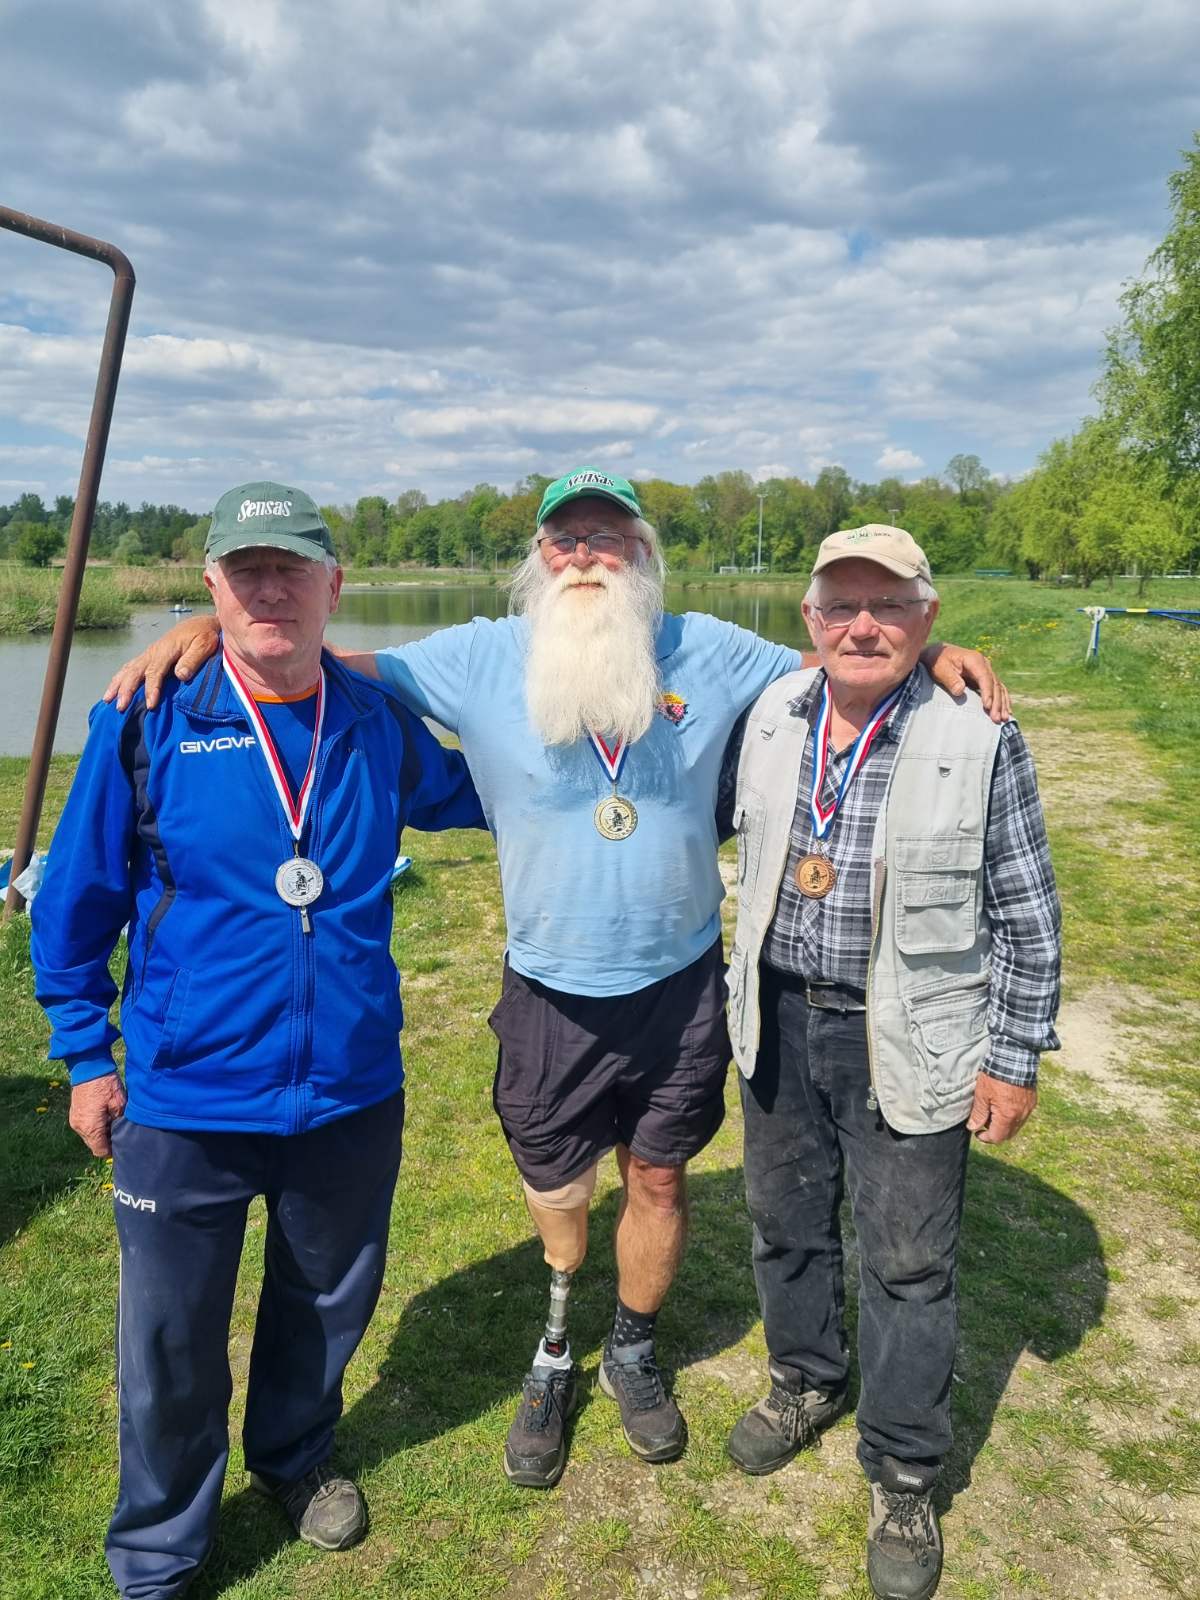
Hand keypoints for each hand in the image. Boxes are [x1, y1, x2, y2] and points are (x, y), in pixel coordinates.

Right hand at [68, 1073, 126, 1156]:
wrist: (89, 1066)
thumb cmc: (106, 1084)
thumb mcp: (120, 1104)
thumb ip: (120, 1123)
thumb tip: (121, 1134)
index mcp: (90, 1127)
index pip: (101, 1151)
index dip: (112, 1150)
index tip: (122, 1143)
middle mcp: (79, 1127)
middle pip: (94, 1144)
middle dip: (107, 1141)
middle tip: (119, 1129)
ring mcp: (74, 1120)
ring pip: (89, 1135)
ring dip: (100, 1132)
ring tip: (113, 1119)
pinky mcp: (74, 1113)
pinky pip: (85, 1126)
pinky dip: (94, 1125)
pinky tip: (104, 1114)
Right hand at [104, 617, 220, 710]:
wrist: (201, 624)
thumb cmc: (205, 635)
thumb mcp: (204, 645)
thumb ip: (193, 660)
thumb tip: (180, 675)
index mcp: (166, 650)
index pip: (155, 672)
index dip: (151, 689)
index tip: (150, 705)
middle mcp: (153, 652)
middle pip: (135, 672)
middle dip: (126, 690)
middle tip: (120, 707)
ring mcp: (149, 654)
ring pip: (128, 670)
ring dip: (117, 685)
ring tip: (107, 700)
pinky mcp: (150, 657)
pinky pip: (131, 667)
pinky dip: (120, 679)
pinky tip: (114, 689)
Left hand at [922, 643, 1010, 723]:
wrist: (938, 654)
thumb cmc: (938, 661)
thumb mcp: (940, 668)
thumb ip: (950, 679)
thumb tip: (960, 690)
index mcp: (974, 660)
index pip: (985, 677)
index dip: (987, 692)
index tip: (987, 706)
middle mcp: (984, 664)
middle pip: (994, 684)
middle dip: (997, 702)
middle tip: (996, 718)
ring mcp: (986, 670)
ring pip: (999, 688)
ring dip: (1002, 704)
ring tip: (1004, 718)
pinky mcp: (985, 678)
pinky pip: (997, 689)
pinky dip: (1003, 700)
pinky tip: (1007, 711)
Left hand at [966, 1073, 1035, 1143]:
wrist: (1014, 1058)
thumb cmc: (995, 1076)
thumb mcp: (982, 1094)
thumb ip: (978, 1114)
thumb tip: (973, 1127)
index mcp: (1008, 1116)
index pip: (997, 1138)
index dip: (985, 1138)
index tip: (978, 1132)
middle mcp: (1021, 1115)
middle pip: (1008, 1134)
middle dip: (995, 1131)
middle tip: (984, 1120)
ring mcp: (1028, 1108)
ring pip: (1016, 1125)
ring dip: (1004, 1123)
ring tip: (993, 1109)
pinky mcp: (1032, 1101)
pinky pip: (1022, 1115)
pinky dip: (1012, 1115)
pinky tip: (1003, 1103)